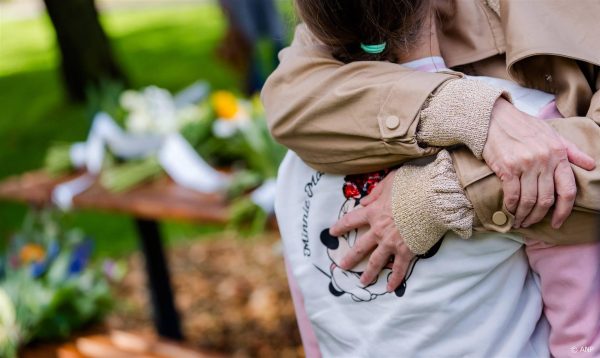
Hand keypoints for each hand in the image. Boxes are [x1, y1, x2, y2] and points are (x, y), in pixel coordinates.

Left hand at [329, 170, 414, 291]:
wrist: (432, 198)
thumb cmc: (412, 185)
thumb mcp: (390, 181)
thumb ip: (376, 191)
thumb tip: (365, 200)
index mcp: (373, 212)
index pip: (351, 220)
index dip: (341, 226)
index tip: (332, 232)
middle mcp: (379, 230)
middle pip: (360, 247)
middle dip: (350, 257)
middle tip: (342, 266)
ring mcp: (391, 243)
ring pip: (376, 261)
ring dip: (369, 273)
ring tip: (362, 282)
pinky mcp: (406, 251)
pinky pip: (398, 269)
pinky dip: (394, 280)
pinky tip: (389, 288)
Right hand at [483, 99, 594, 228]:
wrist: (494, 117)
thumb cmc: (522, 126)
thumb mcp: (551, 134)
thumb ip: (571, 151)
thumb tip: (592, 165)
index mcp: (558, 154)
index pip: (567, 190)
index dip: (564, 211)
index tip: (557, 223)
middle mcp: (544, 160)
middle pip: (546, 199)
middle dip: (539, 216)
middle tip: (531, 223)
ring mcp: (526, 165)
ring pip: (529, 200)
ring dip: (523, 215)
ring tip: (519, 221)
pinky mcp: (508, 168)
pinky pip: (513, 195)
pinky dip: (511, 207)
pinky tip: (509, 212)